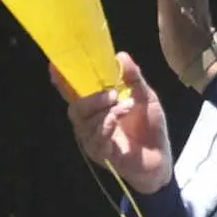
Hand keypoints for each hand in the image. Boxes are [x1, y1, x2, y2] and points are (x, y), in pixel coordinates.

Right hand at [51, 53, 172, 193]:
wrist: (161, 160)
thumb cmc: (150, 129)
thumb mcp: (145, 98)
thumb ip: (133, 79)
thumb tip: (121, 56)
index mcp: (95, 110)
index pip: (73, 95)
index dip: (62, 81)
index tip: (54, 66)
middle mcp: (89, 126)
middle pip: (75, 109)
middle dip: (91, 98)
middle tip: (112, 93)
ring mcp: (93, 142)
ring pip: (85, 122)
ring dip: (105, 110)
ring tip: (125, 104)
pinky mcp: (103, 155)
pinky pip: (97, 137)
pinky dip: (109, 122)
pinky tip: (122, 115)